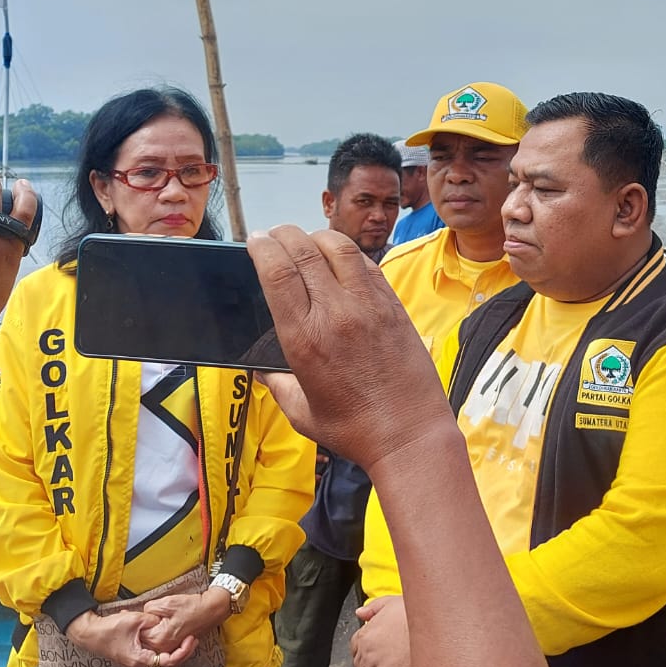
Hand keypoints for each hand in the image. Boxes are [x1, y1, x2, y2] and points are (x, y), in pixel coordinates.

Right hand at [66, 610, 188, 666]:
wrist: (89, 633)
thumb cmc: (109, 629)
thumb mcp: (136, 619)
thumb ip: (154, 621)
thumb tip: (165, 621)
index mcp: (140, 660)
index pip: (169, 662)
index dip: (183, 652)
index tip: (191, 640)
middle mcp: (138, 665)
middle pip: (167, 664)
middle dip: (182, 652)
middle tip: (193, 639)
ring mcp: (135, 663)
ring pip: (160, 661)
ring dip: (173, 650)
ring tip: (185, 639)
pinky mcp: (133, 657)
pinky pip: (152, 656)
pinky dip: (163, 649)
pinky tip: (168, 638)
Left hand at [140, 589, 227, 653]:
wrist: (211, 610)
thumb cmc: (193, 607)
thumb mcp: (167, 602)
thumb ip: (149, 608)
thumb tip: (144, 613)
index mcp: (158, 638)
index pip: (137, 633)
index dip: (138, 621)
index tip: (139, 614)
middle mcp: (163, 647)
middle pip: (142, 639)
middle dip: (144, 626)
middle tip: (150, 615)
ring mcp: (170, 648)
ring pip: (150, 640)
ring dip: (151, 629)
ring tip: (159, 618)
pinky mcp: (175, 645)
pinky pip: (160, 641)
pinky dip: (159, 633)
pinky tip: (164, 623)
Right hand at [248, 226, 455, 468]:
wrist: (409, 433)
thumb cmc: (354, 429)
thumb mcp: (300, 411)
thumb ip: (276, 384)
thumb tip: (260, 368)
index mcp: (305, 338)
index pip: (277, 273)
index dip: (262, 247)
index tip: (256, 240)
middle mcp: (336, 314)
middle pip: (304, 251)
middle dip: (284, 234)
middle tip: (275, 233)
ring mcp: (369, 306)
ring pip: (340, 248)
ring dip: (317, 236)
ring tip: (307, 240)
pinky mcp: (394, 306)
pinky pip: (368, 265)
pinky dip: (349, 254)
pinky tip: (341, 258)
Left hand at [350, 594, 411, 666]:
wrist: (435, 630)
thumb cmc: (418, 615)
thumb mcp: (394, 602)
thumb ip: (374, 607)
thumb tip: (360, 613)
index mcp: (366, 633)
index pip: (356, 648)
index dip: (367, 652)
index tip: (377, 655)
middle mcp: (366, 653)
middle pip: (360, 666)